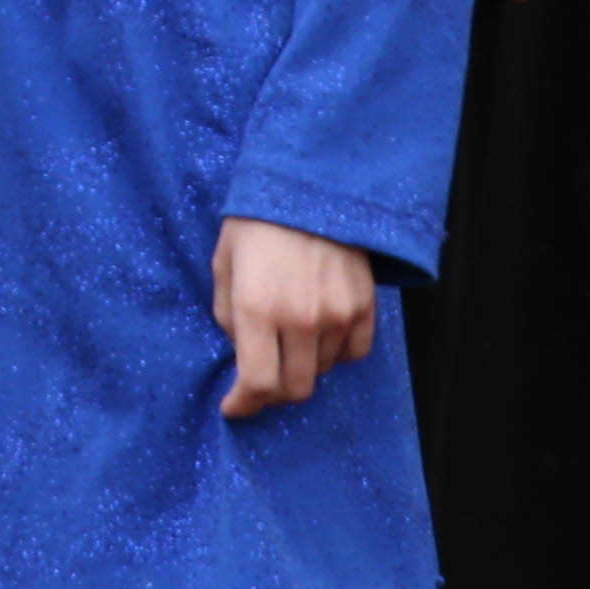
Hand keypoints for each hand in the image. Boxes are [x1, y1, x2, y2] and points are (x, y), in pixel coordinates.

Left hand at [213, 216, 377, 417]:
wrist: (311, 181)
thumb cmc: (256, 221)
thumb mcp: (224, 264)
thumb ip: (227, 314)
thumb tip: (240, 349)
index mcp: (257, 308)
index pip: (257, 383)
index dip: (244, 405)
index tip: (234, 407)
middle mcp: (300, 318)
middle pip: (294, 388)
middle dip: (273, 393)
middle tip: (262, 380)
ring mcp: (338, 313)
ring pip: (324, 371)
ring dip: (305, 367)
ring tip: (291, 342)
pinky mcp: (365, 304)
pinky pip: (356, 352)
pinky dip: (338, 353)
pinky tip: (322, 335)